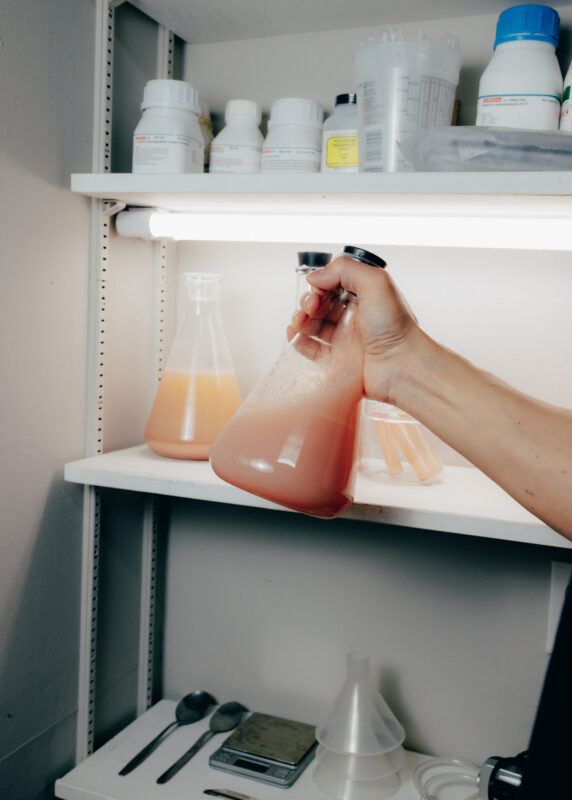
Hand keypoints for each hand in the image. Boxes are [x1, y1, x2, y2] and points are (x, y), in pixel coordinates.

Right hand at [287, 255, 418, 402]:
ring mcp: (346, 339)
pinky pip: (313, 349)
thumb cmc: (395, 325)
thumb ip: (344, 269)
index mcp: (364, 296)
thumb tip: (315, 277)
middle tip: (311, 308)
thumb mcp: (376, 282)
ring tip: (298, 323)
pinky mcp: (339, 360)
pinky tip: (295, 336)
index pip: (333, 284)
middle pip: (321, 304)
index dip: (320, 285)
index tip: (318, 291)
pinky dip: (300, 341)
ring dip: (300, 320)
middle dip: (308, 302)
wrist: (402, 365)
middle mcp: (355, 316)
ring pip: (314, 325)